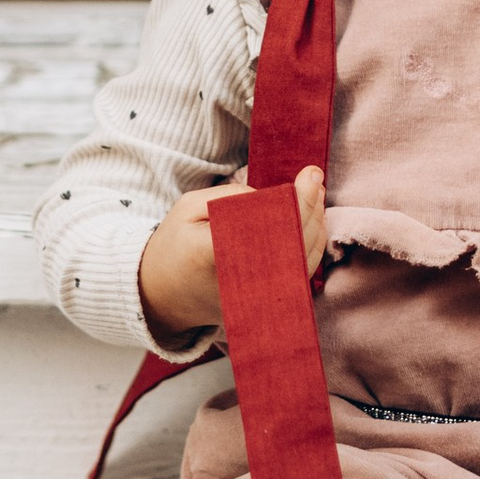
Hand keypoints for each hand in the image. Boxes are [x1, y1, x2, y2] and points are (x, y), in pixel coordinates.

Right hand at [138, 166, 328, 343]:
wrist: (163, 295)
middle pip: (293, 242)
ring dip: (316, 224)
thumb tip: (274, 198)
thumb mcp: (188, 207)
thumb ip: (231, 196)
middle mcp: (240, 282)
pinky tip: (312, 222)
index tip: (310, 174)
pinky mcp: (265, 304)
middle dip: (311, 207)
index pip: (269, 225)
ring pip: (302, 260)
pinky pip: (298, 274)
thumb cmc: (175, 245)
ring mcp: (255, 298)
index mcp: (214, 254)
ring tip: (316, 195)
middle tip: (316, 179)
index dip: (297, 199)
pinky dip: (310, 246)